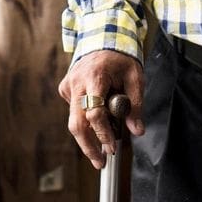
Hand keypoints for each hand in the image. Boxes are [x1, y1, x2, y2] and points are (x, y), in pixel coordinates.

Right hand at [57, 49, 144, 169]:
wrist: (103, 39)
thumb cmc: (120, 59)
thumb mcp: (135, 78)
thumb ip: (135, 105)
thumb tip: (136, 130)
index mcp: (95, 76)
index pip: (94, 112)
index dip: (103, 133)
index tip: (112, 147)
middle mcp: (77, 82)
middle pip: (76, 123)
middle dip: (88, 147)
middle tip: (101, 163)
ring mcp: (68, 86)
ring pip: (74, 120)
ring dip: (88, 136)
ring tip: (103, 149)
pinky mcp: (65, 89)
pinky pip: (75, 111)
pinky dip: (86, 119)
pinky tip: (99, 114)